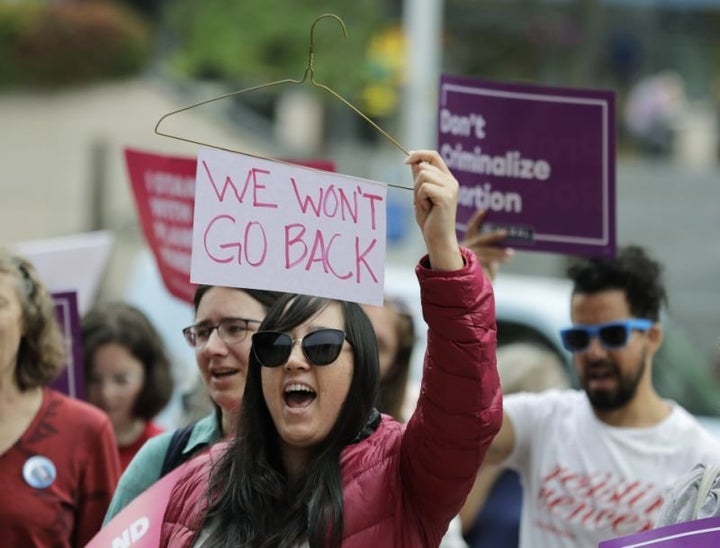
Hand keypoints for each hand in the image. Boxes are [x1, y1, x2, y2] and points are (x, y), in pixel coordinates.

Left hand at [405, 150, 462, 270]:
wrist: (438, 239)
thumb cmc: (430, 219)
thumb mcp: (421, 194)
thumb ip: (419, 178)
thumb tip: (413, 160)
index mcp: (447, 178)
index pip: (433, 155)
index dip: (418, 154)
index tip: (406, 160)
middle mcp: (451, 181)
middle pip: (424, 167)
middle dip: (415, 183)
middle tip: (421, 200)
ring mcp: (450, 188)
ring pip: (423, 176)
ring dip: (418, 192)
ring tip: (425, 205)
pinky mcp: (446, 196)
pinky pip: (424, 188)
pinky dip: (420, 198)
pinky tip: (427, 208)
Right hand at [461, 209, 513, 281]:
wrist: (461, 293)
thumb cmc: (473, 278)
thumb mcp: (484, 264)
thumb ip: (491, 257)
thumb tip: (506, 250)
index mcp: (465, 246)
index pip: (471, 229)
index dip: (477, 219)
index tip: (485, 210)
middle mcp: (464, 250)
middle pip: (480, 240)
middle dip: (493, 236)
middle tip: (505, 232)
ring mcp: (465, 259)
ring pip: (484, 252)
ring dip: (498, 253)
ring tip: (510, 253)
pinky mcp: (468, 267)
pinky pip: (484, 262)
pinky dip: (496, 260)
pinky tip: (507, 260)